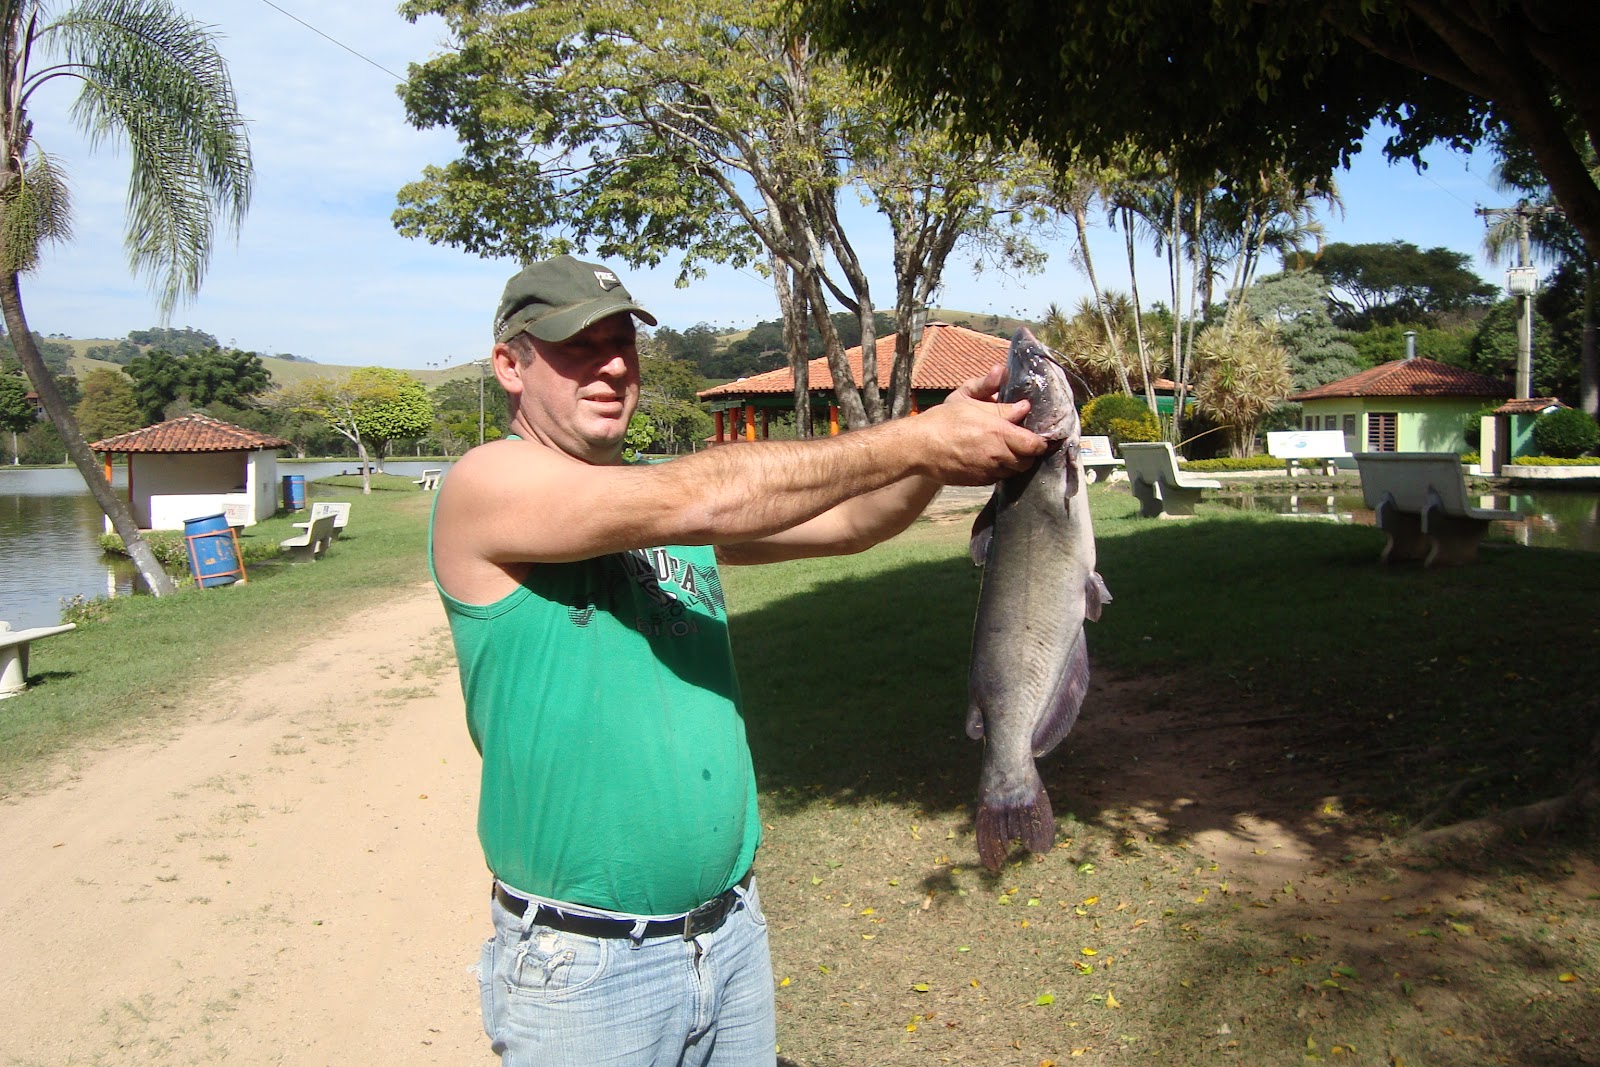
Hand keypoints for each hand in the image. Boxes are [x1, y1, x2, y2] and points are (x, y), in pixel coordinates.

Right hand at [917, 365, 1046, 485]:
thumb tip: (1024, 406)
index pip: (1035, 445)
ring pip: (1013, 472)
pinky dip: (999, 469)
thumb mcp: (970, 403)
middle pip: (1028, 462)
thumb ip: (1001, 405)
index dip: (1040, 441)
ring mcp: (987, 472)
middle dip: (1028, 453)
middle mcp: (997, 456)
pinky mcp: (978, 482)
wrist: (918, 447)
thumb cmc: (942, 421)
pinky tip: (989, 458)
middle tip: (1021, 441)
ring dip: (1014, 462)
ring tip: (1003, 449)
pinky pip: (998, 478)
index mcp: (999, 433)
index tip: (1038, 436)